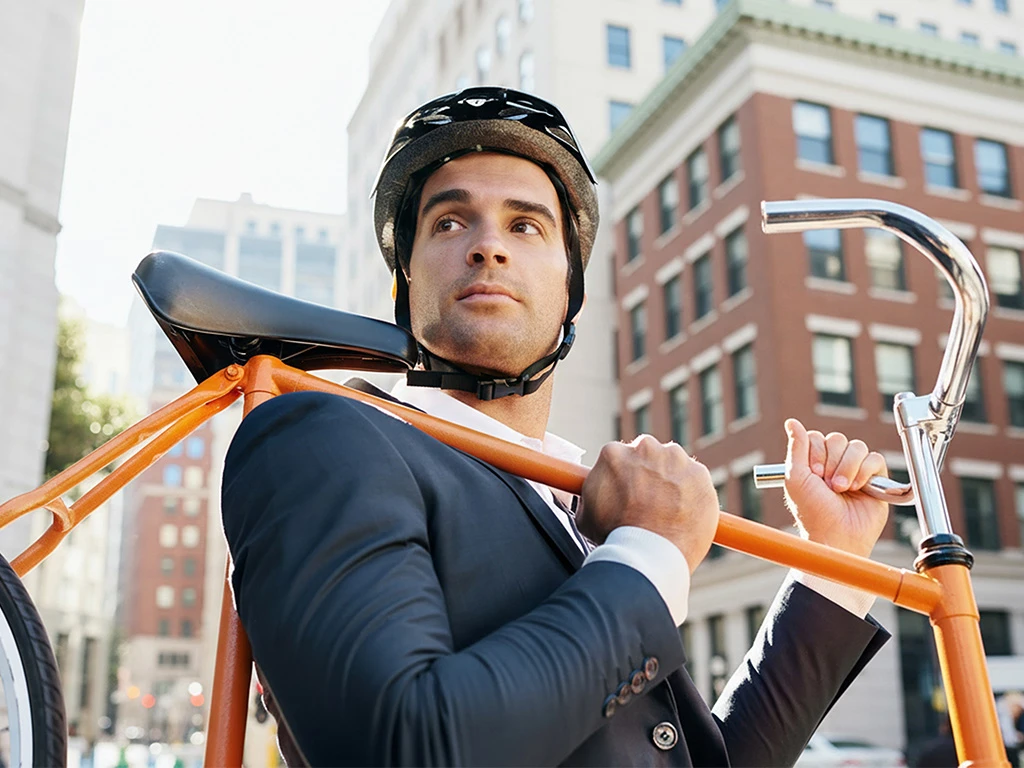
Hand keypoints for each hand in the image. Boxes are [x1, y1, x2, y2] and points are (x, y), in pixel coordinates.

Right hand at [578, 435, 718, 572]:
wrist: (647, 552)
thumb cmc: (614, 536)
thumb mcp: (586, 514)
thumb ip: (592, 495)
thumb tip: (592, 498)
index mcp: (614, 453)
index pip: (621, 457)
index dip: (624, 476)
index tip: (628, 490)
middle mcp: (646, 447)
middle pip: (649, 455)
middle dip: (649, 473)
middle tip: (649, 501)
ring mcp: (676, 459)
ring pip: (675, 464)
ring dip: (672, 480)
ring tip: (668, 511)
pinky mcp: (700, 473)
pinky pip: (697, 480)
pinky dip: (693, 494)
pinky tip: (684, 515)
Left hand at [783, 419, 887, 557]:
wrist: (837, 536)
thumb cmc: (813, 512)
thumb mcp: (795, 477)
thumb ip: (796, 448)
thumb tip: (791, 421)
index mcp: (813, 462)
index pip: (817, 437)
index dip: (815, 453)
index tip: (813, 475)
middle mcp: (834, 463)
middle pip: (837, 439)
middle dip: (832, 462)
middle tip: (828, 485)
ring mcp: (855, 469)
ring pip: (857, 446)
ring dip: (848, 468)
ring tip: (842, 489)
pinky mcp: (875, 478)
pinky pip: (875, 458)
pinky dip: (865, 472)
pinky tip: (859, 488)